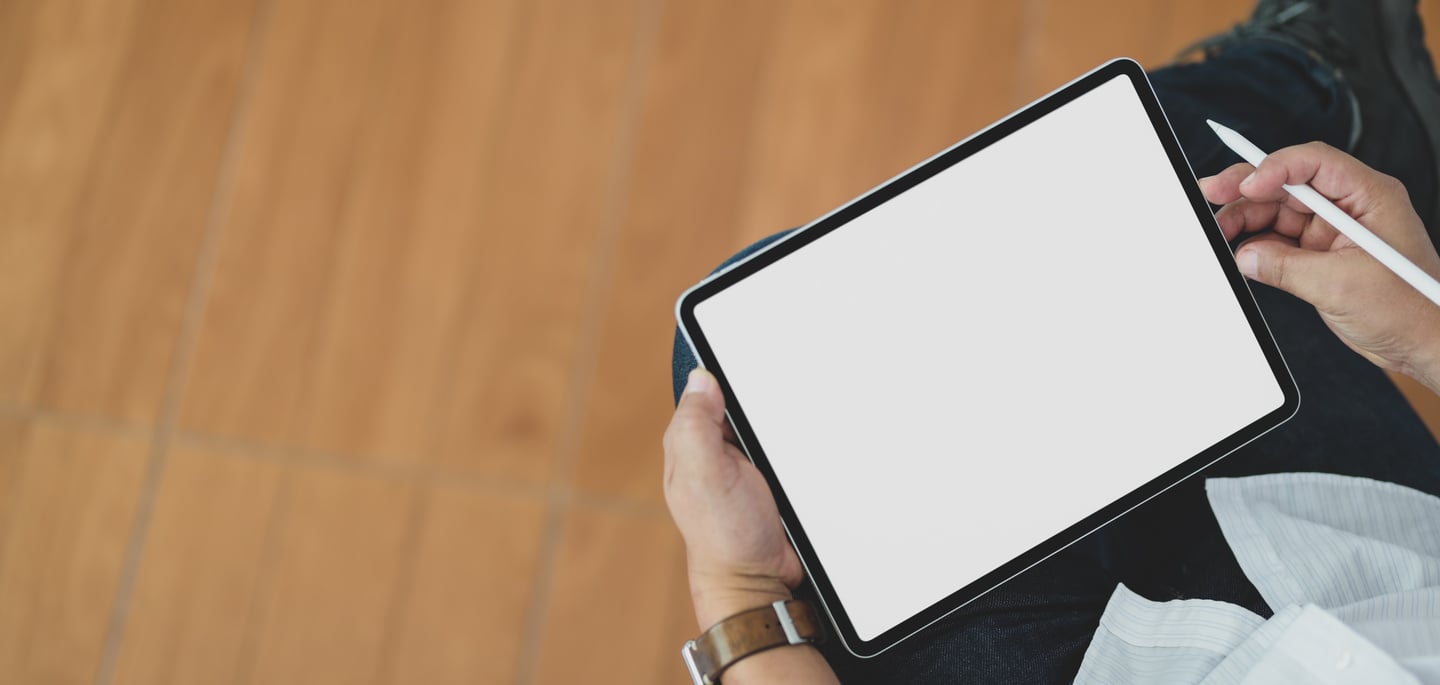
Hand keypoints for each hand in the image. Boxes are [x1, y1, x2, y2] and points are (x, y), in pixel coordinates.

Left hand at [663, 369, 803, 628]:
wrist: (760, 579)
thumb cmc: (726, 535)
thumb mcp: (704, 473)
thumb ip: (696, 425)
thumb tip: (700, 377)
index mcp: (689, 440)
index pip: (706, 388)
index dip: (726, 373)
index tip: (752, 365)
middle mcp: (712, 448)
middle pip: (740, 401)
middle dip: (760, 399)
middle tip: (772, 417)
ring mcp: (742, 462)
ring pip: (765, 421)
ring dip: (781, 423)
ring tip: (785, 441)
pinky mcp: (768, 476)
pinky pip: (782, 445)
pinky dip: (794, 444)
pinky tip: (801, 450)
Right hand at [1199, 142, 1439, 390]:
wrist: (1422, 343)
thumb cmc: (1410, 309)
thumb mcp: (1340, 285)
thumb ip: (1285, 267)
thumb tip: (1246, 255)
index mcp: (1369, 196)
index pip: (1315, 163)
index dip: (1275, 167)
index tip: (1246, 185)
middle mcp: (1350, 206)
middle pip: (1288, 182)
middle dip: (1248, 188)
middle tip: (1212, 193)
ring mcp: (1333, 230)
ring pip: (1277, 210)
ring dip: (1246, 218)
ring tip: (1220, 231)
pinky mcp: (1321, 253)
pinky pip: (1279, 240)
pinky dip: (1256, 246)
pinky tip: (1241, 254)